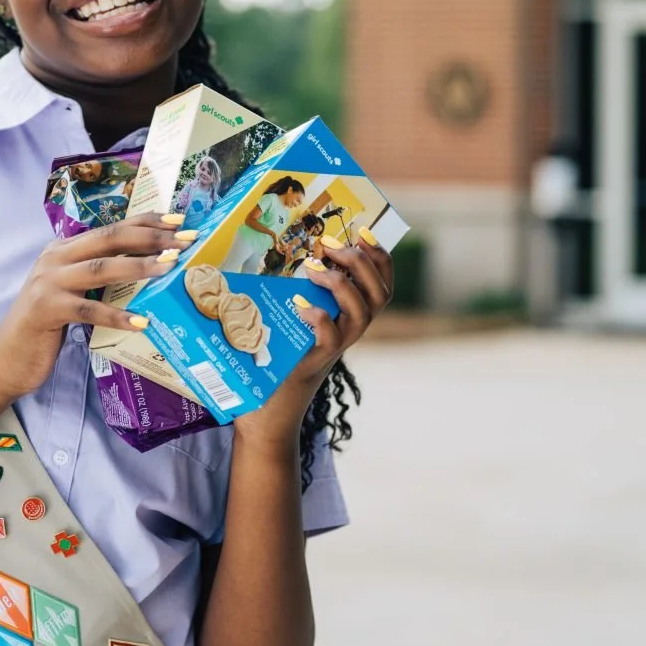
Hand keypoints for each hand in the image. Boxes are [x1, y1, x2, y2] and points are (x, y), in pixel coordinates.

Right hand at [0, 212, 189, 401]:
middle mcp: (55, 257)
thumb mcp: (72, 291)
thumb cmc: (47, 325)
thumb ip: (97, 276)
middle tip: (184, 240)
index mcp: (63, 249)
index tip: (178, 220)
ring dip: (138, 267)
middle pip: (108, 238)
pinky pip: (88, 310)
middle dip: (149, 237)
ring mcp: (48, 282)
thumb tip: (145, 268)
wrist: (7, 357)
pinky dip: (117, 315)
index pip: (110, 227)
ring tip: (169, 269)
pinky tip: (141, 322)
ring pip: (100, 268)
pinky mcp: (47, 310)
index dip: (145, 222)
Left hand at [239, 232, 393, 440]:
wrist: (265, 414)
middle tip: (331, 247)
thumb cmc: (272, 362)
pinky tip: (300, 303)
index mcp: (346, 315)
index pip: (381, 282)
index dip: (379, 256)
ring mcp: (335, 348)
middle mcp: (349, 331)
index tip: (363, 231)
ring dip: (343, 285)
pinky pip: (332, 338)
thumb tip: (264, 254)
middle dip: (361, 263)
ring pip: (363, 313)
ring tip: (314, 270)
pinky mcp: (316, 362)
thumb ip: (288, 291)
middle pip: (380, 293)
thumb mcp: (287, 319)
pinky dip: (320, 316)